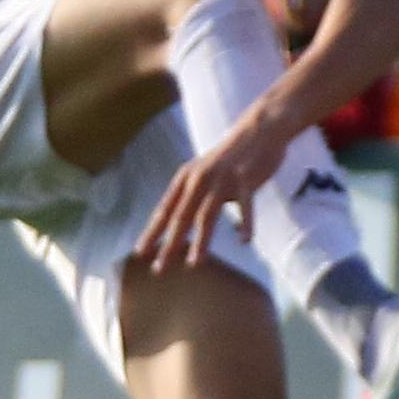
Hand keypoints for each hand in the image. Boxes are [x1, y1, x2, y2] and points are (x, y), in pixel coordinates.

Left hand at [132, 123, 285, 279]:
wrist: (258, 129)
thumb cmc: (229, 157)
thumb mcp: (202, 171)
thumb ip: (190, 194)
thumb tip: (175, 222)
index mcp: (186, 177)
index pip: (164, 210)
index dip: (152, 232)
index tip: (140, 253)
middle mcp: (200, 178)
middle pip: (180, 216)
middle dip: (168, 244)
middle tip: (159, 268)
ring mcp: (223, 179)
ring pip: (207, 214)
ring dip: (200, 241)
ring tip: (193, 263)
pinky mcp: (246, 179)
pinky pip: (246, 206)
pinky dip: (246, 223)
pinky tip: (244, 240)